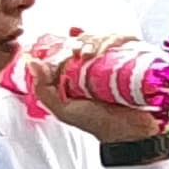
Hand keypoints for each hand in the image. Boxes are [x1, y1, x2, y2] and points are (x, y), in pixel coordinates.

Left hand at [32, 42, 165, 142]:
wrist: (127, 132)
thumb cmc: (97, 123)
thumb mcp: (63, 110)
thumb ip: (43, 90)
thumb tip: (32, 62)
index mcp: (79, 73)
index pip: (71, 46)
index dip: (67, 42)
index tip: (66, 48)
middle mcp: (99, 64)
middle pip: (91, 37)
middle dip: (84, 40)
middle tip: (81, 53)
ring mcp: (118, 61)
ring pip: (108, 35)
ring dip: (99, 39)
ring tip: (94, 54)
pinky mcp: (136, 59)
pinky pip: (129, 40)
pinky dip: (119, 39)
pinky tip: (111, 48)